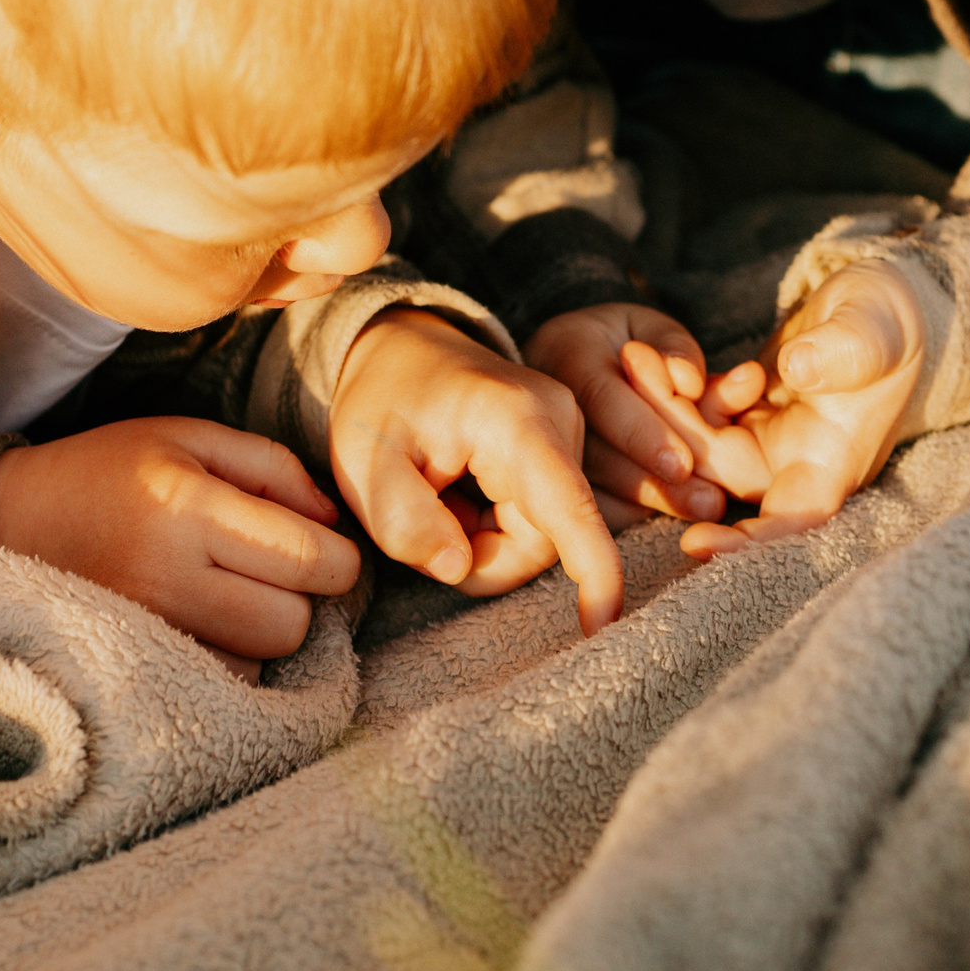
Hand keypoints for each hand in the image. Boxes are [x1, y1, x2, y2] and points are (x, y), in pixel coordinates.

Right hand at [0, 417, 361, 679]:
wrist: (10, 519)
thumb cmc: (110, 469)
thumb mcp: (189, 437)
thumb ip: (272, 467)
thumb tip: (336, 519)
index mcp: (188, 507)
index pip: (309, 559)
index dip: (340, 558)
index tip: (326, 547)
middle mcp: (167, 576)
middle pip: (292, 624)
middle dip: (301, 598)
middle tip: (273, 569)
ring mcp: (147, 631)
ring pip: (260, 663)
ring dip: (263, 632)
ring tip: (230, 593)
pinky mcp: (133, 665)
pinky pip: (220, 683)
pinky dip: (230, 658)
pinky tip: (207, 622)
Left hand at [330, 309, 622, 634]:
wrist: (402, 349)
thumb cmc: (381, 401)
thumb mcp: (365, 461)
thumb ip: (403, 520)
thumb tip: (458, 570)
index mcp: (513, 419)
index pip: (566, 506)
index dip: (591, 569)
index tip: (605, 621)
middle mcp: (558, 421)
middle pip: (544, 539)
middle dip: (480, 556)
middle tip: (421, 525)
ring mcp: (568, 433)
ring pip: (542, 537)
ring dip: (482, 540)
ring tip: (438, 495)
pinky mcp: (566, 449)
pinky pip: (542, 522)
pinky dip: (493, 526)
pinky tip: (461, 492)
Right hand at [524, 303, 728, 525]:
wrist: (569, 360)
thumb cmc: (625, 342)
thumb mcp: (652, 327)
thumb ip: (676, 348)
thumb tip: (690, 382)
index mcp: (568, 353)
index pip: (604, 399)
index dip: (643, 434)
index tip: (682, 464)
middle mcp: (545, 403)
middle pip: (600, 454)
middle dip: (657, 484)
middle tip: (709, 502)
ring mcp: (543, 446)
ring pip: (595, 489)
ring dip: (651, 504)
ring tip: (702, 510)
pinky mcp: (550, 481)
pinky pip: (592, 506)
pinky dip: (634, 514)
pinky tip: (671, 513)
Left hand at [624, 262, 924, 559]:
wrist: (872, 300)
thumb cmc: (886, 320)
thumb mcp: (873, 329)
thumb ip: (844, 351)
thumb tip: (801, 369)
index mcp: (834, 460)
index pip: (792, 521)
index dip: (746, 542)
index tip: (693, 542)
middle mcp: (793, 462)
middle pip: (721, 479)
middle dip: (672, 446)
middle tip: (634, 393)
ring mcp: (763, 439)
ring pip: (697, 445)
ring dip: (663, 410)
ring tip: (636, 357)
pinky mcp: (741, 414)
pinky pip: (693, 416)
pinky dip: (671, 391)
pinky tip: (647, 355)